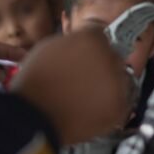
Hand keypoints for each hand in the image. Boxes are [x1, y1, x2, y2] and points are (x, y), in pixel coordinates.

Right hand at [13, 28, 133, 145]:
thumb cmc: (34, 85)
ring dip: (108, 86)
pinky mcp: (118, 107)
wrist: (32, 116)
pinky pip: (121, 103)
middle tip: (85, 80)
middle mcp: (108, 57)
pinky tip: (91, 107)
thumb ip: (73, 43)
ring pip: (120, 80)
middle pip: (113, 57)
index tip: (88, 56)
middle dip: (101, 66)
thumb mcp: (49, 48)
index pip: (102, 36)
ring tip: (85, 96)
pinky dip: (110, 106)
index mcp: (90, 38)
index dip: (91, 48)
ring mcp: (116, 83)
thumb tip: (82, 47)